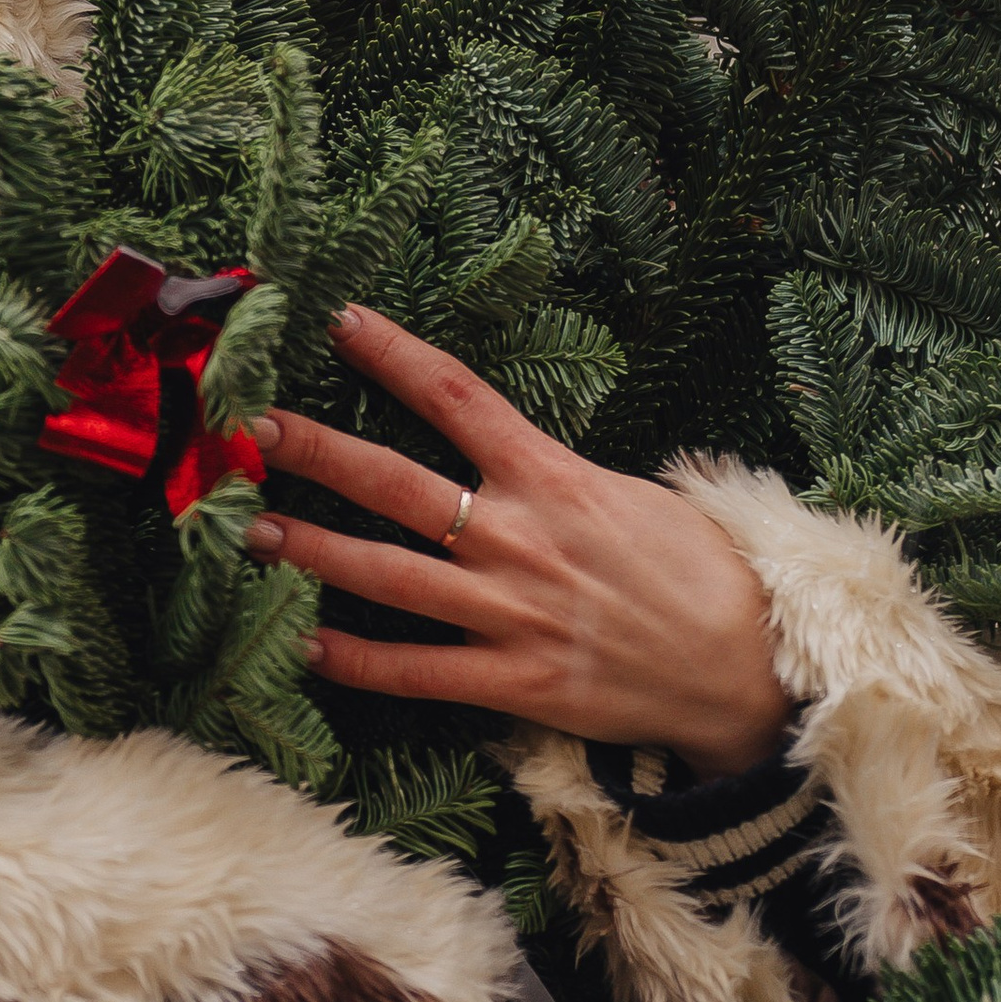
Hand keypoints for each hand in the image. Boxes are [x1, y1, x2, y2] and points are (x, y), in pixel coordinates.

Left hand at [246, 304, 791, 777]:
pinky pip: (416, 672)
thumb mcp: (632, 493)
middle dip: (317, 452)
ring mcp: (509, 613)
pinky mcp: (513, 681)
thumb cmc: (700, 571)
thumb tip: (509, 449)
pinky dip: (357, 662)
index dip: (393, 352)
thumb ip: (558, 474)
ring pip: (386, 577)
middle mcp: (517, 538)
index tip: (339, 320)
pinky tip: (308, 647)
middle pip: (394, 483)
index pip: (456, 395)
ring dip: (313, 552)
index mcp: (551, 478)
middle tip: (253, 429)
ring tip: (254, 533)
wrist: (747, 667)